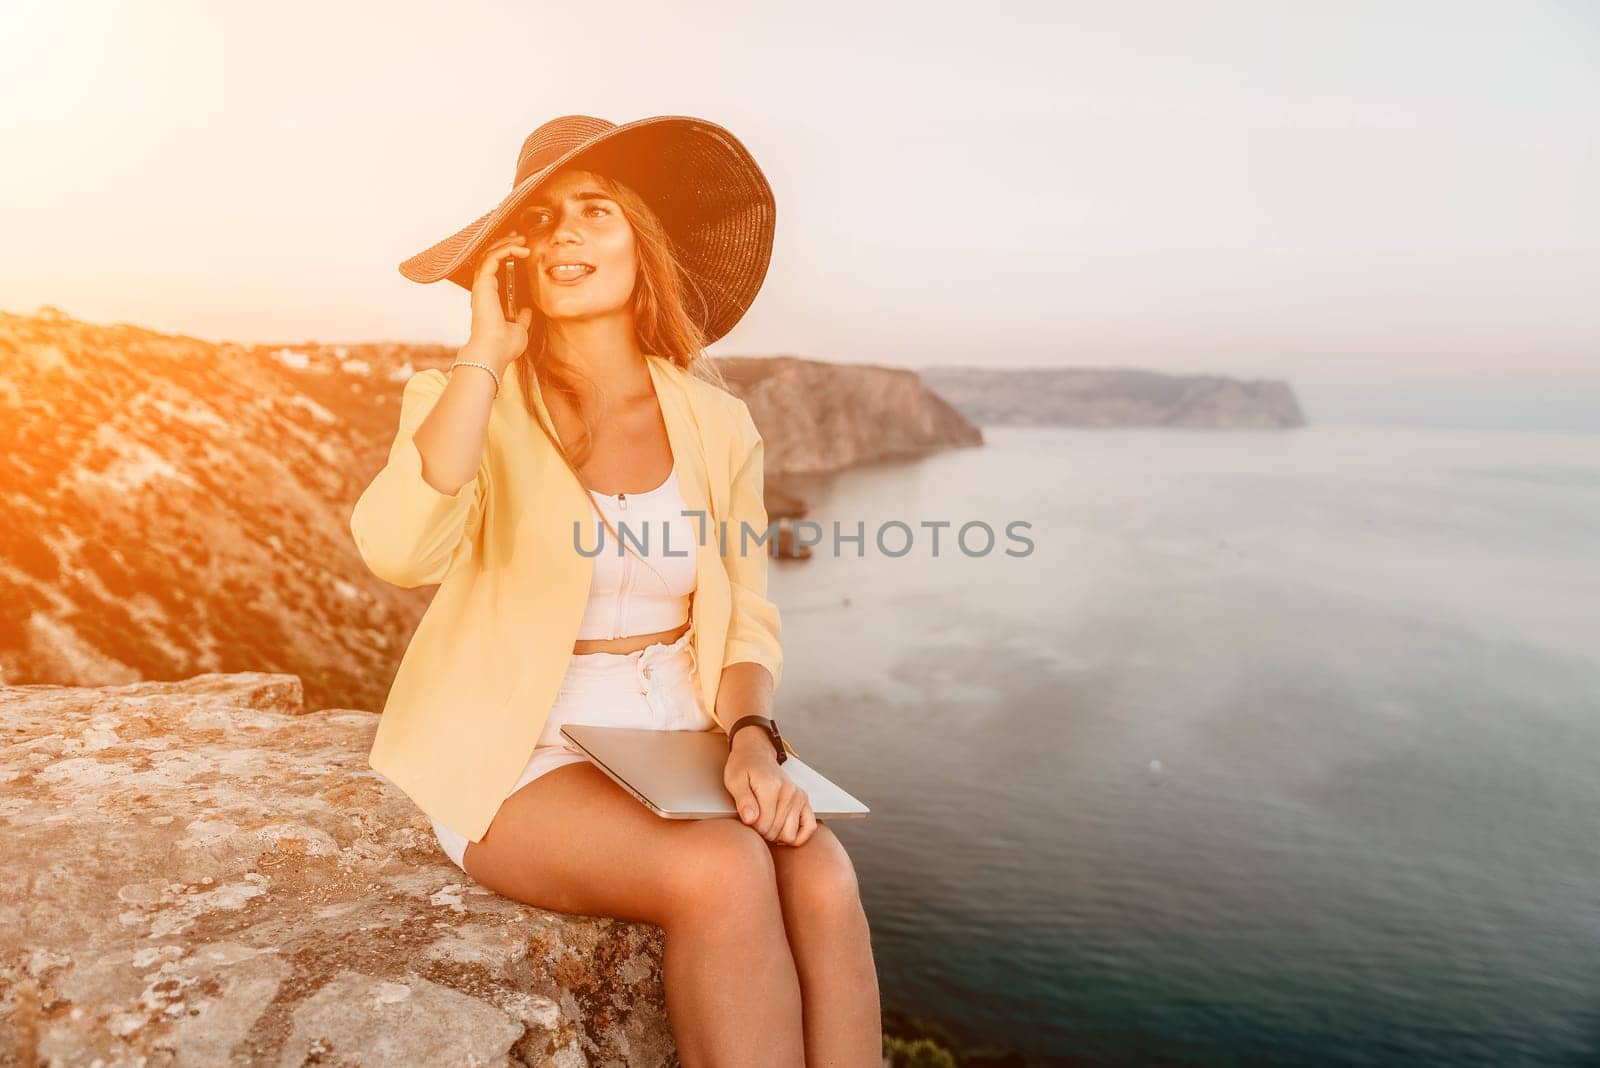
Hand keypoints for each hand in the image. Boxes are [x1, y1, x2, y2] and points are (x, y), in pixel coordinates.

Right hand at [465, 230, 535, 371]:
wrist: (494, 351)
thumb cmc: (504, 346)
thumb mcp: (519, 330)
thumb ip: (522, 319)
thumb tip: (527, 310)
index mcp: (490, 299)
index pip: (495, 270)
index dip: (506, 256)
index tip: (522, 250)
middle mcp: (483, 290)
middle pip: (489, 258)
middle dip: (504, 245)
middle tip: (520, 237)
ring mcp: (481, 286)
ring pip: (489, 254)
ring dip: (505, 244)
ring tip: (521, 239)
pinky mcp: (483, 284)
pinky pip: (492, 258)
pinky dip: (505, 250)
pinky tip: (520, 249)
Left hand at [724, 735, 816, 845]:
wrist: (756, 753)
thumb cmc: (743, 767)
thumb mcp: (735, 781)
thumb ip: (743, 801)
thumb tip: (750, 820)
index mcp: (772, 787)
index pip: (763, 825)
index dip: (751, 829)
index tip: (746, 820)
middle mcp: (789, 792)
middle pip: (776, 832)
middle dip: (762, 832)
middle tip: (754, 821)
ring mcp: (799, 796)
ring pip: (790, 835)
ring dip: (776, 835)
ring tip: (766, 824)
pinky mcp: (804, 800)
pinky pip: (810, 827)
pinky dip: (798, 836)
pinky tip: (784, 831)